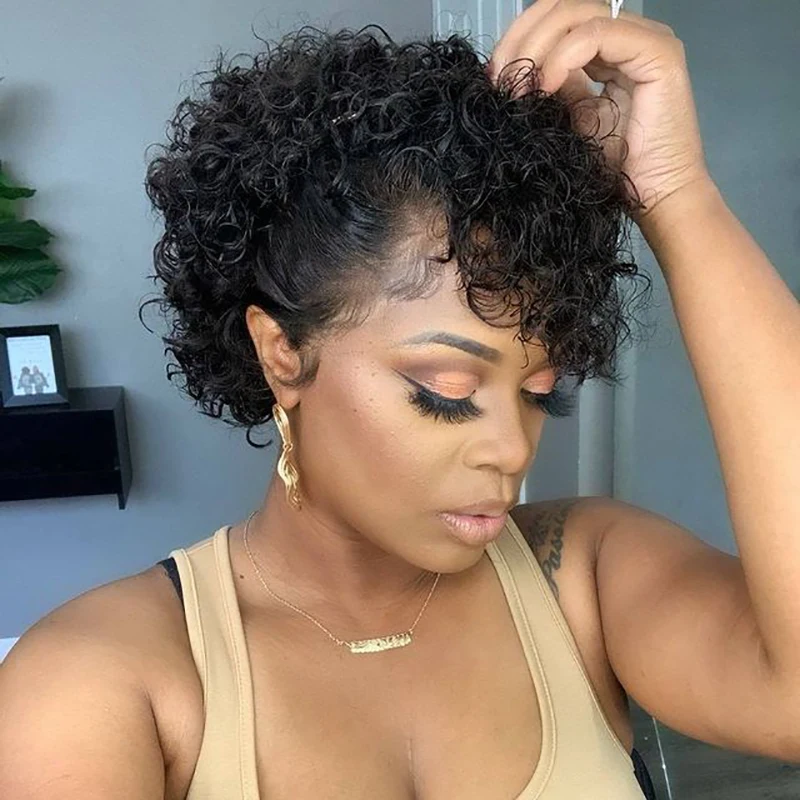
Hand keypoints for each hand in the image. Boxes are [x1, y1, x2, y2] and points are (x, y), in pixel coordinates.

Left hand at [486, 0, 712, 221]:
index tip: (493, 78)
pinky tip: (546, 86)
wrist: (654, 197)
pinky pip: (596, 34)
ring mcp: (645, 40)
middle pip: (561, 7)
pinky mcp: (658, 52)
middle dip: (521, 40)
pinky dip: (563, 57)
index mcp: (607, 49)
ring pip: (575, 14)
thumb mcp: (569, 119)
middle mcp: (627, 36)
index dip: (518, 40)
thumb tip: (515, 71)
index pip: (555, 19)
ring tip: (520, 88)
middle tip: (500, 79)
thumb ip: (550, 87)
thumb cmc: (616, 169)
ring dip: (536, 48)